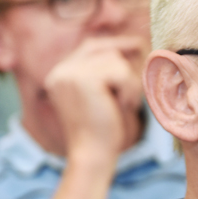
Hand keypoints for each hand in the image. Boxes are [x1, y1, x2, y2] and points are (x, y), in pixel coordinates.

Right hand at [43, 36, 148, 161]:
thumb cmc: (103, 131)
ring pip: (115, 60)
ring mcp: (70, 74)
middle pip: (104, 50)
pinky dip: (129, 89)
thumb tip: (132, 44)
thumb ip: (105, 73)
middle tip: (135, 82)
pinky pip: (121, 72)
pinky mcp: (84, 80)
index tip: (138, 45)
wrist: (92, 153)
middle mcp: (60, 71)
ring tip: (123, 105)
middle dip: (124, 65)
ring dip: (128, 83)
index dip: (115, 44)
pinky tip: (123, 106)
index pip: (90, 47)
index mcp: (60, 75)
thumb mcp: (101, 96)